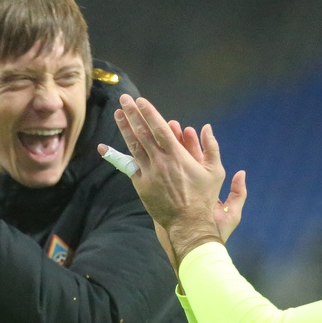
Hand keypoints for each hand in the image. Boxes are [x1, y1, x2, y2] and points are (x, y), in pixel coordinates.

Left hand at [104, 94, 245, 265]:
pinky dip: (117, 155)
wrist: (188, 223)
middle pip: (142, 133)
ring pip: (133, 146)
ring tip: (118, 114)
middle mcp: (161, 162)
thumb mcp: (215, 172)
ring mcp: (149, 173)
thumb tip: (207, 128)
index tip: (141, 101)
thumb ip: (211, 147)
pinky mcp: (141, 185)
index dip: (149, 113)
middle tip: (124, 99)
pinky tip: (107, 146)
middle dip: (133, 114)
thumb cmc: (204, 198)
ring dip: (125, 128)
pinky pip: (128, 166)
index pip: (159, 128)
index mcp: (177, 156)